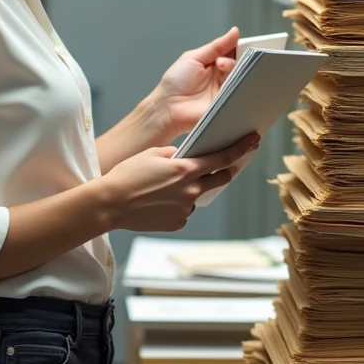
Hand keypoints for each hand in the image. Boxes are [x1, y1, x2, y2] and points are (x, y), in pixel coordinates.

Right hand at [97, 133, 259, 232]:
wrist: (110, 204)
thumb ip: (174, 153)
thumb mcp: (152, 154)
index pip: (222, 158)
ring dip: (190, 189)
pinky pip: (184, 210)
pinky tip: (158, 202)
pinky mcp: (178, 222)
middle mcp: (191, 190)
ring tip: (164, 188)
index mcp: (186, 169)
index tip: (253, 141)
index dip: (240, 148)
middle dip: (224, 171)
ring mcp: (185, 209)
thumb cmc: (128, 174)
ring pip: (197, 196)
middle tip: (219, 167)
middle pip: (220, 179)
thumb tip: (185, 157)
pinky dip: (177, 204)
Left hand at [149, 27, 240, 139]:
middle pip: (240, 63)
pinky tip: (233, 81)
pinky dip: (240, 86)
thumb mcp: (194, 58)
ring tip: (221, 68)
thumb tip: (234, 32)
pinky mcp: (230, 104)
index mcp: (214, 62)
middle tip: (224, 59)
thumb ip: (216, 46)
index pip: (232, 51)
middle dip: (237, 58)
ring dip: (234, 70)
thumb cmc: (175, 83)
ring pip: (242, 76)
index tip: (241, 42)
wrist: (168, 109)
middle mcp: (223, 76)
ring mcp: (227, 90)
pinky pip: (241, 93)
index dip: (238, 46)